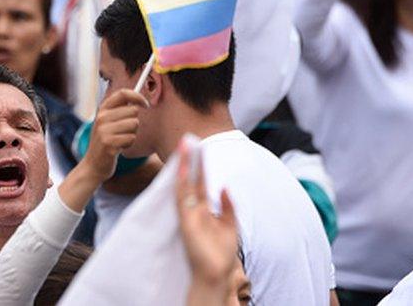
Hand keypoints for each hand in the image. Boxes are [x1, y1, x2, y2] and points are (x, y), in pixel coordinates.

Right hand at [80, 88, 148, 182]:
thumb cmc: (106, 142)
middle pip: (133, 110)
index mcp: (102, 109)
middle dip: (134, 122)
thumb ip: (120, 110)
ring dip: (132, 134)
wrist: (93, 165)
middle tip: (124, 132)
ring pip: (134, 124)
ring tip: (121, 140)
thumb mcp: (107, 123)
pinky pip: (131, 138)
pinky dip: (129, 144)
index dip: (138, 96)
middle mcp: (101, 117)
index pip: (123, 93)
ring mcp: (104, 130)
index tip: (145, 104)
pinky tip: (119, 148)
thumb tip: (139, 100)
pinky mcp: (108, 143)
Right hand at [176, 142, 237, 290]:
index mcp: (204, 210)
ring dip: (185, 165)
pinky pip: (182, 198)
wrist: (215, 274)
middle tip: (189, 139)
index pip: (200, 182)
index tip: (200, 148)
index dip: (201, 165)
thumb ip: (228, 206)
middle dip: (191, 160)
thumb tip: (224, 186)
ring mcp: (188, 214)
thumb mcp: (230, 226)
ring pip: (185, 184)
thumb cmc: (220, 254)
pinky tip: (183, 169)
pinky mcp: (185, 221)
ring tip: (185, 146)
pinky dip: (182, 182)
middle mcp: (194, 209)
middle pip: (192, 179)